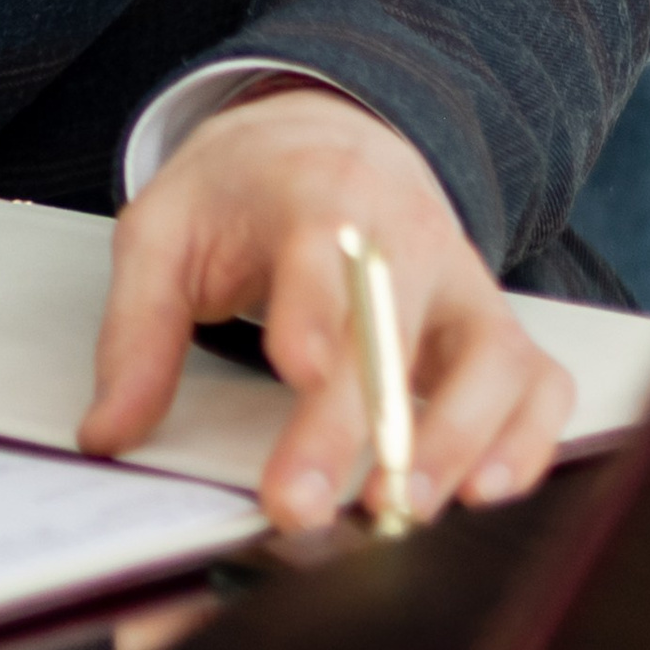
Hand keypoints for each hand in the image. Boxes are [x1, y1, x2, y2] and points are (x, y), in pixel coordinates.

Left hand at [80, 85, 572, 533]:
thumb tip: (109, 434)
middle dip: (356, 422)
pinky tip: (485, 494)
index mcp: (319, 194)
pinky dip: (530, 441)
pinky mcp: (494, 329)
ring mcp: (462, 284)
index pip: (323, 246)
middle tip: (300, 506)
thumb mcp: (166, 227)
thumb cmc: (246, 191)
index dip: (315, 306)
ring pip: (493, 357)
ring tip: (397, 511)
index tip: (296, 366)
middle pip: (398, 325)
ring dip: (454, 440)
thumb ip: (136, 327)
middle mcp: (407, 236)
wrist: (330, 138)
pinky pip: (540, 384)